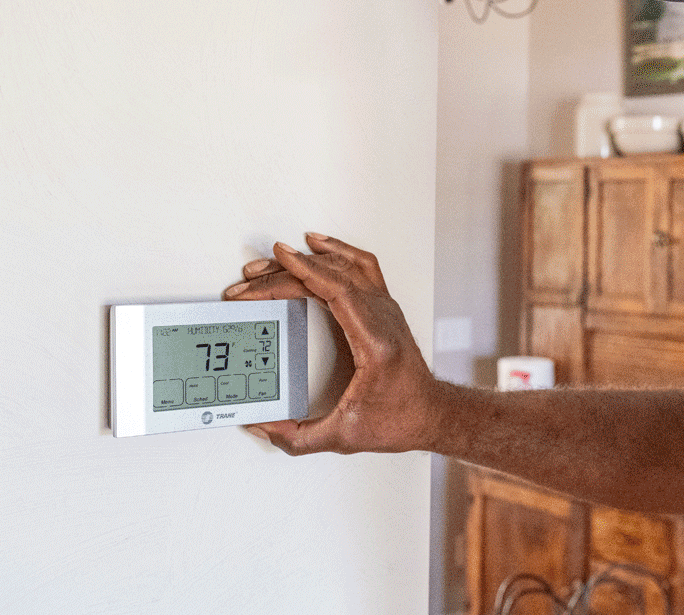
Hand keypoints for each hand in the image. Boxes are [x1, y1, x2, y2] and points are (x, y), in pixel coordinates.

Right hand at [223, 234, 442, 454]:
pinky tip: (320, 245)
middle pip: (333, 276)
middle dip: (287, 271)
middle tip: (253, 276)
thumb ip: (297, 437)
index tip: (280, 259)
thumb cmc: (397, 419)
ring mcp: (385, 309)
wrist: (429, 414)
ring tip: (277, 256)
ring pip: (347, 265)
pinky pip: (362, 266)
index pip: (336, 291)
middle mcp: (383, 318)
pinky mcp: (383, 307)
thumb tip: (263, 426)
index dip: (304, 271)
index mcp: (374, 342)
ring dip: (310, 257)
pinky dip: (338, 251)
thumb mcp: (343, 436)